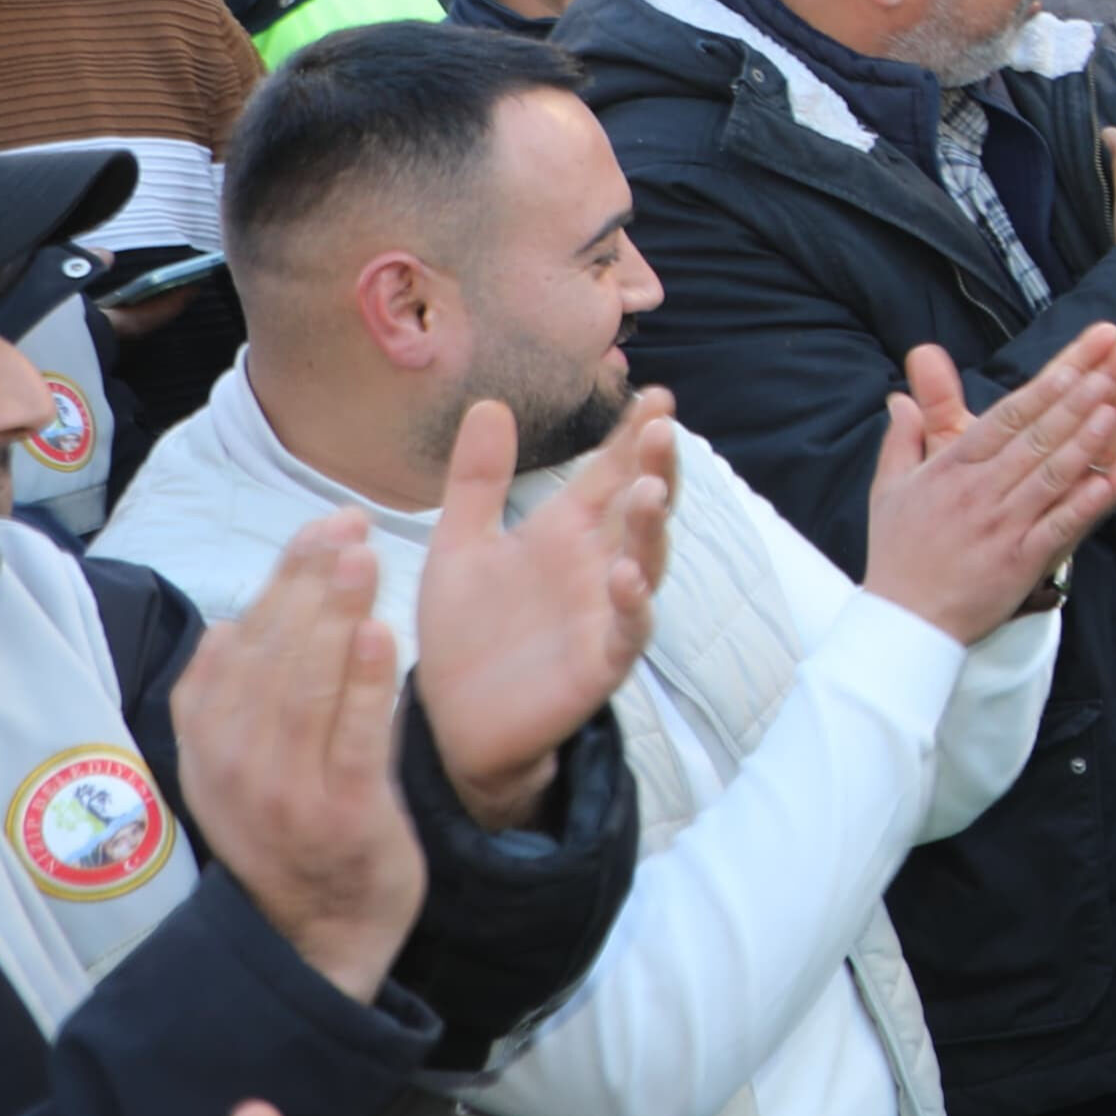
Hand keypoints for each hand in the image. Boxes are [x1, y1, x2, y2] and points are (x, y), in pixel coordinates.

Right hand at [170, 524, 424, 1005]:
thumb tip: (237, 618)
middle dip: (309, 580)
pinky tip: (381, 634)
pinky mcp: (342, 815)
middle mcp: (234, 764)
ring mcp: (285, 792)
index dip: (279, 579)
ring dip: (334, 615)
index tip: (318, 526)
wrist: (319, 934)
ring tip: (362, 556)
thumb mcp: (240, 764)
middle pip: (271, 654)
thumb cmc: (291, 830)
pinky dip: (365, 685)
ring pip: (306, 686)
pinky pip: (353, 739)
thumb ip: (237, 696)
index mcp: (206, 743)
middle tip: (346, 522)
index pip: (238, 643)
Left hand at [409, 397, 666, 832]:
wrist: (452, 722)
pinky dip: (633, 605)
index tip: (655, 394)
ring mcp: (604, 612)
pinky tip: (627, 577)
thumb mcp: (461, 545)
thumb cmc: (464, 632)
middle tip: (662, 428)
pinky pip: (628, 630)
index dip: (633, 436)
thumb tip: (490, 403)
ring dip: (652, 527)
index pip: (610, 473)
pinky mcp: (600, 662)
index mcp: (566, 532)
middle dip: (655, 468)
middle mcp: (596, 565)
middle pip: (640, 507)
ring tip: (648, 490)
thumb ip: (478, 480)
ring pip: (646, 561)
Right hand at [865, 334, 1115, 641]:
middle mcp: (980, 491)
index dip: (1043, 389)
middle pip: (1036, 437)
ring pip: (1053, 473)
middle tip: (1115, 365)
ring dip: (1089, 439)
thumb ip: (902, 440)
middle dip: (1078, 398)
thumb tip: (899, 399)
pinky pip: (1064, 524)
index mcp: (951, 469)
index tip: (1077, 363)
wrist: (903, 622)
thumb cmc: (898, 553)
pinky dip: (1094, 499)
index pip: (1004, 419)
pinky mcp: (1021, 561)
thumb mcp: (889, 489)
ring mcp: (1003, 526)